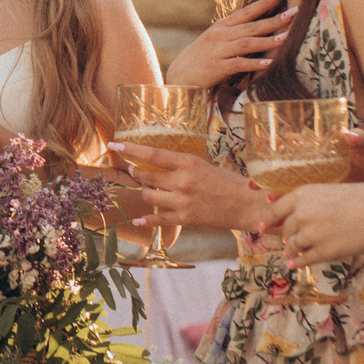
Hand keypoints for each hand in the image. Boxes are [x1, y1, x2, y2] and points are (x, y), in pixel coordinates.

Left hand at [110, 141, 272, 233]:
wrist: (248, 205)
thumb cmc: (227, 182)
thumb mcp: (204, 165)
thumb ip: (181, 165)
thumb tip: (156, 163)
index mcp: (188, 162)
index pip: (152, 153)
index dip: (131, 149)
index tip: (115, 144)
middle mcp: (182, 181)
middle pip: (145, 176)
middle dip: (136, 172)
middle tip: (133, 170)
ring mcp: (182, 201)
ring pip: (149, 195)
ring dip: (145, 192)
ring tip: (150, 190)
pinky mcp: (185, 219)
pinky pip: (157, 218)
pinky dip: (145, 219)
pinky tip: (137, 219)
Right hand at [164, 0, 295, 89]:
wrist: (179, 76)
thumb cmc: (203, 59)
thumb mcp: (216, 40)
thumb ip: (234, 33)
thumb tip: (258, 26)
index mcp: (222, 27)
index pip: (246, 11)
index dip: (264, 2)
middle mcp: (220, 35)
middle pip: (251, 25)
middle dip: (274, 19)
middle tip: (295, 12)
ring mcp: (218, 51)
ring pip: (246, 43)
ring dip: (267, 40)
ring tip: (286, 37)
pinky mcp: (217, 68)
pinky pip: (238, 64)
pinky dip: (254, 63)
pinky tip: (268, 63)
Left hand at [266, 182, 363, 266]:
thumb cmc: (361, 198)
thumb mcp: (329, 190)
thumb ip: (311, 201)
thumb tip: (296, 213)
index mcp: (303, 195)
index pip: (276, 209)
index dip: (267, 219)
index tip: (260, 226)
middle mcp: (302, 214)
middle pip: (285, 229)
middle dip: (286, 235)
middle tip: (287, 240)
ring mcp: (311, 235)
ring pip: (292, 246)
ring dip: (291, 250)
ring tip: (292, 253)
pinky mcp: (322, 252)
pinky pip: (303, 260)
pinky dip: (297, 263)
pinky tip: (295, 264)